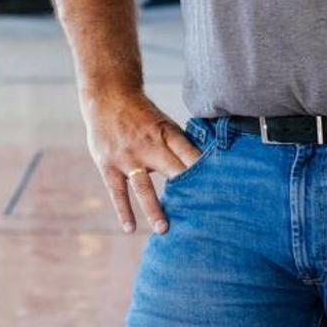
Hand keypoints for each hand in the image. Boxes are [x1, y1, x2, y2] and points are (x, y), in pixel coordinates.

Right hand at [82, 91, 201, 234]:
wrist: (108, 96)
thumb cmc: (143, 115)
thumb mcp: (165, 123)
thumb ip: (180, 145)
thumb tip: (207, 166)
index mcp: (166, 133)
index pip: (189, 153)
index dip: (203, 170)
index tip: (218, 189)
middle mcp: (148, 145)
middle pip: (171, 171)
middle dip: (186, 192)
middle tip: (200, 217)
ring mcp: (127, 157)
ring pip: (142, 186)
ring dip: (154, 208)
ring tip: (163, 229)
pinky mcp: (108, 165)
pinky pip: (117, 191)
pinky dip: (123, 210)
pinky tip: (130, 228)